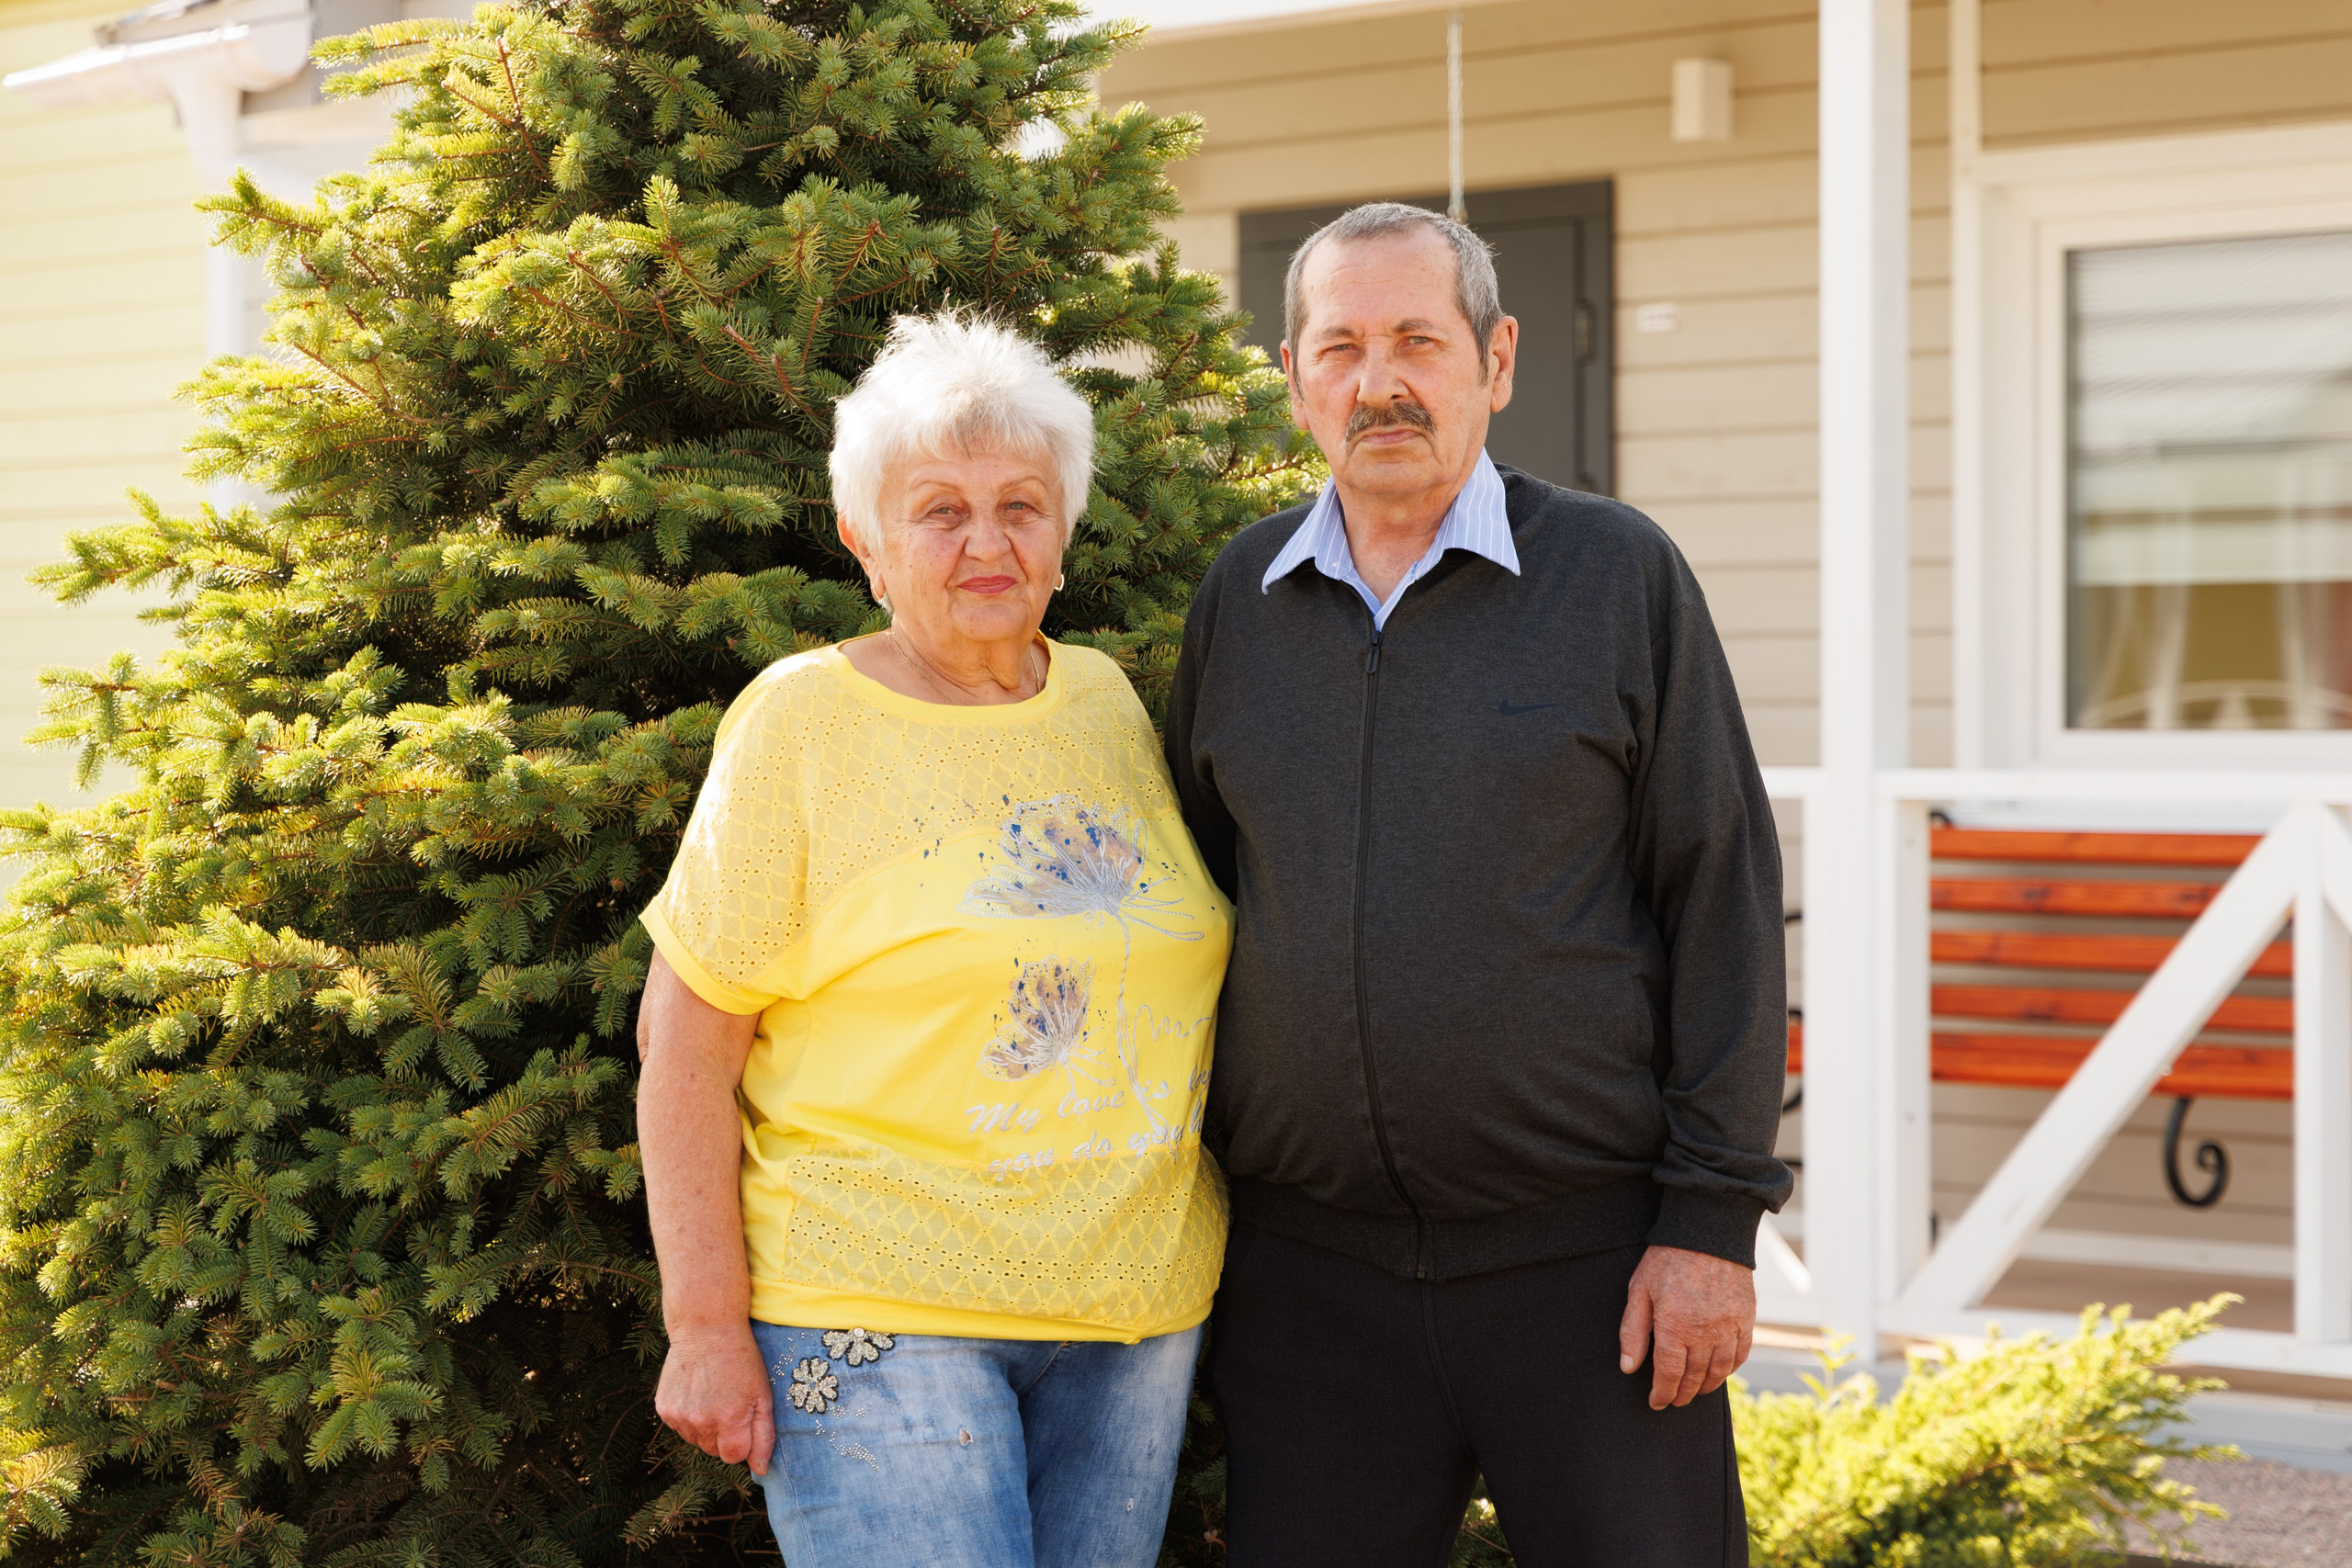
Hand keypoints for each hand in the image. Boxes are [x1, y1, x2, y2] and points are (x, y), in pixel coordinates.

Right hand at [656, 1321, 775, 1474]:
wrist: (705, 1328)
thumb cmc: (741, 1360)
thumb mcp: (763, 1394)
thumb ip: (764, 1436)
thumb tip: (761, 1470)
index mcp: (730, 1420)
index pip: (734, 1457)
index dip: (742, 1442)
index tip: (742, 1419)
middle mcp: (701, 1422)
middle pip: (714, 1451)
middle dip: (723, 1435)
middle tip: (728, 1403)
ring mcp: (679, 1416)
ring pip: (696, 1440)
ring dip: (705, 1426)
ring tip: (712, 1395)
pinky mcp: (664, 1409)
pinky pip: (680, 1427)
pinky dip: (688, 1416)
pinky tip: (696, 1392)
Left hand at [1617, 1244, 1754, 1410]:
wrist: (1706, 1231)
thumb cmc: (1667, 1259)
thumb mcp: (1639, 1290)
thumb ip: (1632, 1331)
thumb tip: (1628, 1367)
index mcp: (1674, 1326)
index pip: (1669, 1374)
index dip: (1662, 1393)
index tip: (1657, 1402)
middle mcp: (1704, 1332)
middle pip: (1694, 1377)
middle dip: (1682, 1394)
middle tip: (1674, 1400)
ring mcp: (1729, 1326)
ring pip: (1719, 1370)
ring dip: (1706, 1386)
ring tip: (1695, 1391)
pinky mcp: (1747, 1318)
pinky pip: (1741, 1354)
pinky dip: (1730, 1369)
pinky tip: (1720, 1372)